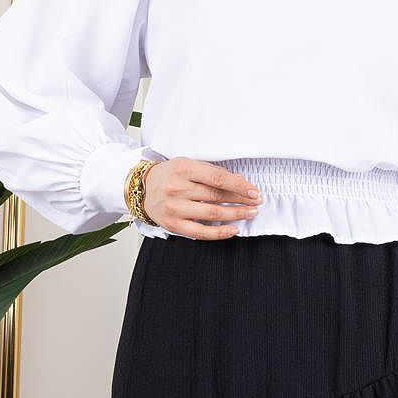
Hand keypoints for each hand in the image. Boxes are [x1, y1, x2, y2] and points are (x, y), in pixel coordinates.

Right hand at [142, 158, 262, 237]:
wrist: (141, 190)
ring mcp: (175, 208)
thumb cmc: (168, 176)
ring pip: (213, 213)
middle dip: (241, 200)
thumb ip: (210, 172)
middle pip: (217, 196)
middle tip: (256, 202)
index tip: (253, 191)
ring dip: (236, 214)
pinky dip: (220, 232)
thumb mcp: (186, 164)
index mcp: (183, 168)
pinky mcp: (174, 225)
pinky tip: (234, 229)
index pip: (218, 178)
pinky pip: (201, 232)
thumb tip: (239, 183)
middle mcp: (178, 188)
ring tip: (250, 213)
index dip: (239, 186)